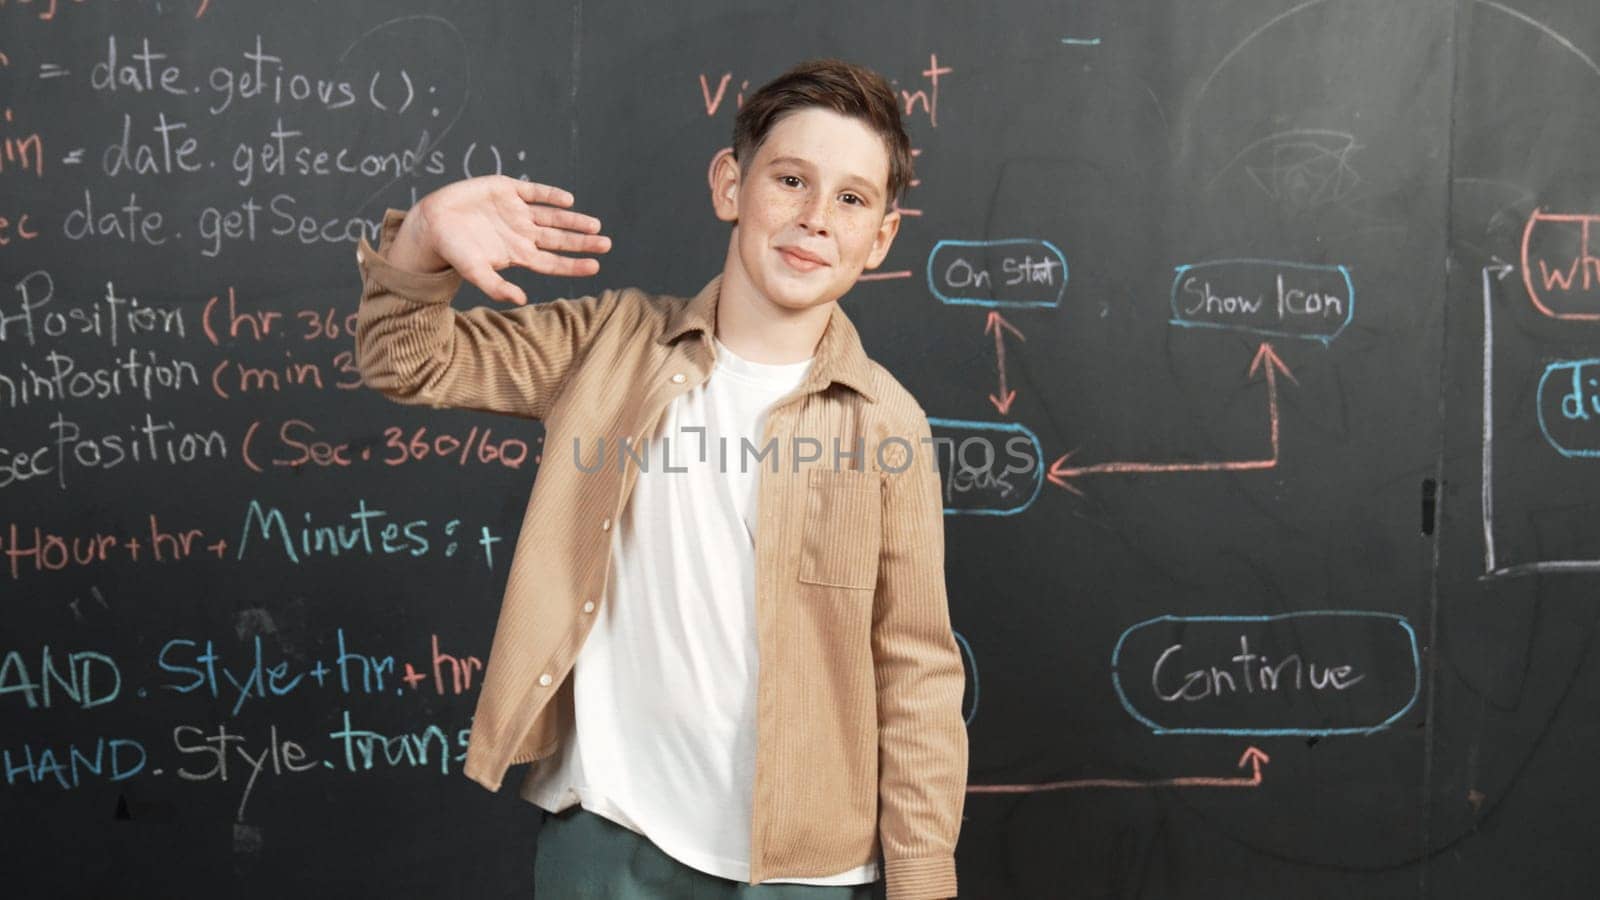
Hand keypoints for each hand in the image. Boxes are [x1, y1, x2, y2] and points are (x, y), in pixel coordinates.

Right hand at [387, 174, 612, 305]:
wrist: (431, 222)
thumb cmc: (453, 251)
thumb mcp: (474, 272)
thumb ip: (496, 286)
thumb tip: (521, 300)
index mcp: (518, 254)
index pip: (553, 262)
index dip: (574, 265)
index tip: (595, 266)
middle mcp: (522, 233)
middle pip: (559, 239)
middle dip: (582, 242)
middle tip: (606, 243)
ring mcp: (516, 211)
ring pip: (552, 216)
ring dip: (573, 220)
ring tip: (595, 225)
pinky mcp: (506, 189)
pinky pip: (534, 192)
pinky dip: (550, 195)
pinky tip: (567, 201)